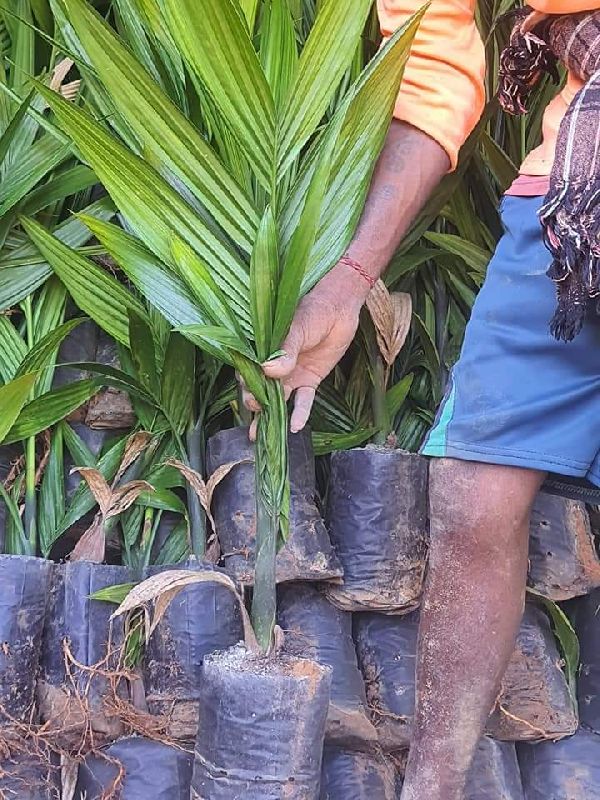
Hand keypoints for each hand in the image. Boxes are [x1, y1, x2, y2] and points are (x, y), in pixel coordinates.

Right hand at [242, 260, 370, 437]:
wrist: (340, 308)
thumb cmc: (312, 310)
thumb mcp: (296, 326)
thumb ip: (285, 349)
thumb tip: (270, 370)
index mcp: (262, 349)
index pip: (247, 370)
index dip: (245, 383)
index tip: (248, 392)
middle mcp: (273, 365)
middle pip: (258, 389)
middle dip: (255, 403)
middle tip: (257, 409)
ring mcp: (290, 375)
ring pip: (276, 400)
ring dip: (270, 417)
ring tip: (261, 436)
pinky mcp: (309, 381)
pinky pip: (302, 401)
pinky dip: (299, 413)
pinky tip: (294, 427)